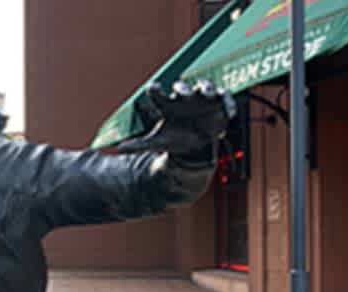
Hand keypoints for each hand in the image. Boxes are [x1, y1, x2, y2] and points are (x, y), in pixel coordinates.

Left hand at [118, 80, 236, 156]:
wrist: (195, 149)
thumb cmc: (174, 141)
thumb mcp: (157, 143)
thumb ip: (138, 145)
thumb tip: (118, 149)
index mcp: (167, 105)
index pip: (158, 93)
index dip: (155, 89)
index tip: (153, 88)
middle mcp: (184, 99)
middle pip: (182, 87)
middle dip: (183, 88)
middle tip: (184, 93)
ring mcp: (202, 100)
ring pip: (205, 86)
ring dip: (206, 87)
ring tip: (207, 94)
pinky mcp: (218, 105)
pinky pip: (225, 97)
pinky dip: (228, 102)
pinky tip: (229, 112)